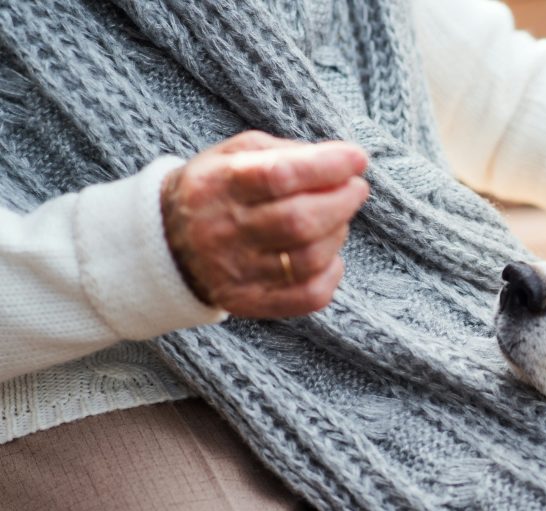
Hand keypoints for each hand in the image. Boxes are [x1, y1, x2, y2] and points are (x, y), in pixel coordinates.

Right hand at [161, 131, 369, 318]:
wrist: (167, 242)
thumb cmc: (219, 189)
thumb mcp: (237, 154)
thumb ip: (287, 152)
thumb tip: (344, 161)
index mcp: (220, 184)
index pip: (280, 176)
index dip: (327, 166)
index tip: (357, 159)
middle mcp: (225, 230)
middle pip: (299, 221)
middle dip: (342, 202)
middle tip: (355, 189)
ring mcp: (237, 271)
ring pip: (309, 258)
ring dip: (338, 234)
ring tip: (337, 218)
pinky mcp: (250, 301)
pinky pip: (308, 296)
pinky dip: (332, 273)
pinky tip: (329, 255)